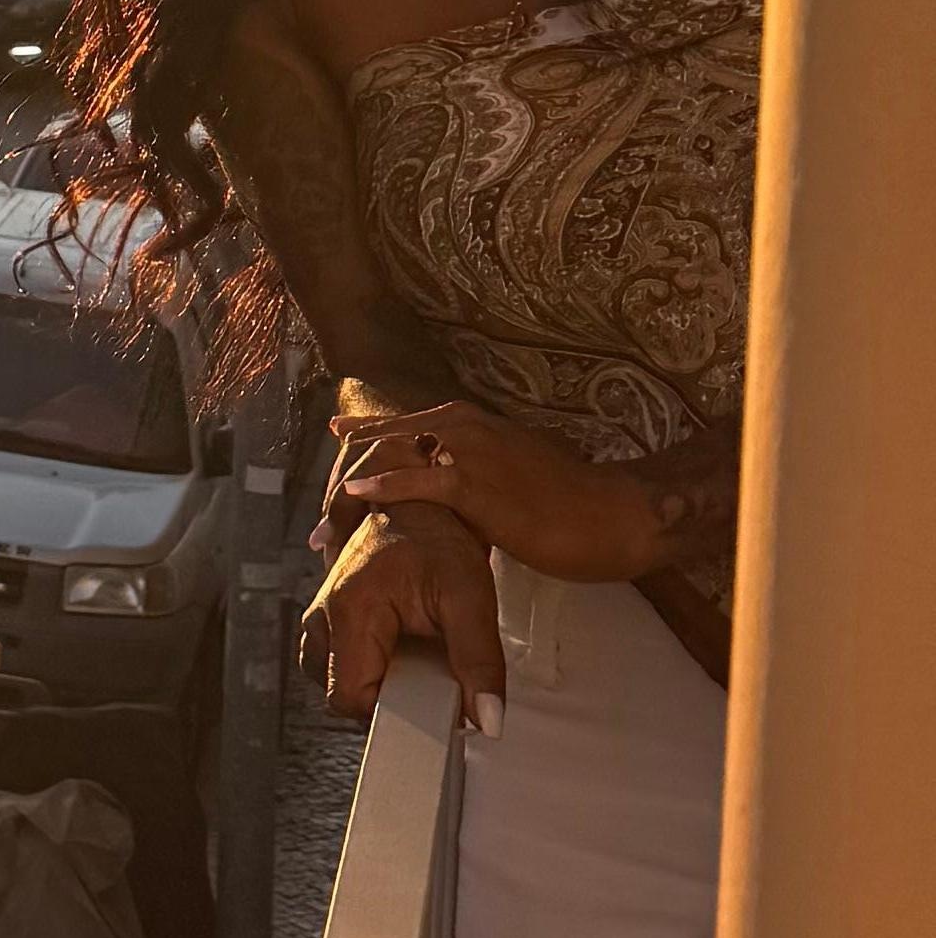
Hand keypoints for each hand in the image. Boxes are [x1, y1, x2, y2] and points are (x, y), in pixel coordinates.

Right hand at [303, 495, 506, 724]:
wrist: (419, 501)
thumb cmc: (441, 540)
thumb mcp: (472, 599)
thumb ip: (479, 662)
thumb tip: (488, 722)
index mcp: (350, 611)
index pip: (350, 697)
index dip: (391, 712)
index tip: (430, 702)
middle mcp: (323, 614)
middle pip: (339, 694)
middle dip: (384, 699)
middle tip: (426, 677)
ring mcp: (320, 614)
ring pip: (335, 680)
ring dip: (374, 683)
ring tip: (414, 662)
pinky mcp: (328, 614)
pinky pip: (337, 660)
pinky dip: (367, 667)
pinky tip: (399, 652)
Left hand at [327, 390, 665, 588]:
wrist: (612, 513)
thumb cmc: (575, 501)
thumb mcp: (521, 473)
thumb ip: (488, 471)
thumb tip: (468, 488)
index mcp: (480, 423)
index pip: (416, 425)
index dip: (381, 437)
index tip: (347, 441)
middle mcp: (469, 427)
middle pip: (397, 434)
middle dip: (361, 453)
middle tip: (325, 476)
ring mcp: (469, 452)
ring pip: (397, 456)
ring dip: (361, 478)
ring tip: (327, 501)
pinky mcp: (473, 484)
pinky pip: (414, 482)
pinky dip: (382, 485)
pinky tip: (356, 493)